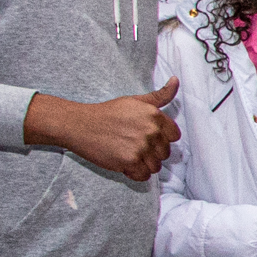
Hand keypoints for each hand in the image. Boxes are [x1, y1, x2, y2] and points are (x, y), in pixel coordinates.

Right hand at [31, 80, 180, 180]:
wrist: (81, 125)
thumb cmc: (108, 113)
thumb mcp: (136, 100)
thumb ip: (160, 95)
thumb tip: (176, 80)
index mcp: (155, 115)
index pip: (174, 136)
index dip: (162, 139)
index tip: (148, 138)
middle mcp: (151, 131)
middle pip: (165, 153)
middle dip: (152, 153)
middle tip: (133, 146)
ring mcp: (141, 147)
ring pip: (156, 167)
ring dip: (144, 165)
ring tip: (128, 154)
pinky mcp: (130, 161)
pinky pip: (143, 176)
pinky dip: (135, 174)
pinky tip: (124, 164)